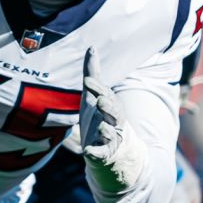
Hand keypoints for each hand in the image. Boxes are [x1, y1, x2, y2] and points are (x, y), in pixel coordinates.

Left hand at [80, 49, 145, 190]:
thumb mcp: (94, 97)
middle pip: (115, 114)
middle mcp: (114, 123)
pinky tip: (87, 151)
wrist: (113, 153)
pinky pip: (101, 154)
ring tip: (100, 126)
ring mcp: (110, 140)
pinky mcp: (104, 155)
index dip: (98, 89)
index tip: (88, 81)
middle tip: (100, 101)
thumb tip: (91, 47)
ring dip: (106, 130)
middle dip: (108, 107)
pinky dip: (95, 153)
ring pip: (111, 134)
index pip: (107, 96)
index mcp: (112, 107)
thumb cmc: (101, 119)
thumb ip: (94, 75)